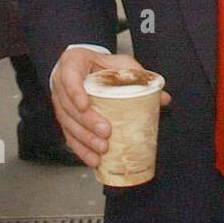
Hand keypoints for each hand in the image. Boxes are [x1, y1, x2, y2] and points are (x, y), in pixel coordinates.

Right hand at [50, 47, 171, 165]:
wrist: (84, 64)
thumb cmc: (100, 63)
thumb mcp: (120, 63)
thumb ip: (139, 77)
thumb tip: (163, 98)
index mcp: (72, 64)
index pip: (69, 78)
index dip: (75, 93)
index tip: (85, 105)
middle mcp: (60, 84)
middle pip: (69, 107)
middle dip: (87, 123)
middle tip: (105, 132)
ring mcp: (59, 102)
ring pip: (68, 124)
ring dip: (84, 140)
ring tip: (101, 149)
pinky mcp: (64, 118)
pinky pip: (69, 136)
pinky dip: (81, 149)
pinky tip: (92, 159)